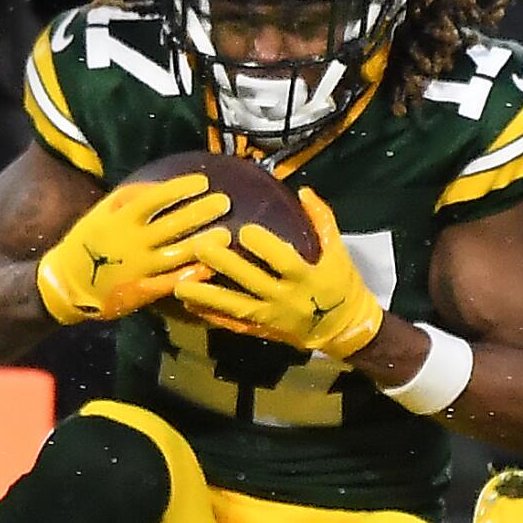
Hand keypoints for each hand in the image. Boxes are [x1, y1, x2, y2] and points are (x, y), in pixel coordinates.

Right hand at [35, 174, 226, 323]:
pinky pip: (172, 281)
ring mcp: (139, 268)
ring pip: (177, 254)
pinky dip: (192, 274)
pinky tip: (210, 266)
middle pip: (172, 224)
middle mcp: (131, 242)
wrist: (68, 285)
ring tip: (225, 234)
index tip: (203, 182)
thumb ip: (130, 196)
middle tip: (224, 202)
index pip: (154, 199)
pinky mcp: (143, 291)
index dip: (180, 189)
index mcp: (119, 219)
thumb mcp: (103, 212)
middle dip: (200, 212)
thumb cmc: (91, 242)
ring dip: (203, 243)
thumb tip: (164, 185)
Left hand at [175, 188, 383, 358]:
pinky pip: (232, 324)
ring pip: (235, 306)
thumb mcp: (338, 251)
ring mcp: (271, 317)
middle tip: (198, 246)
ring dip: (206, 295)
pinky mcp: (262, 331)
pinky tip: (188, 303)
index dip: (264, 246)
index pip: (283, 260)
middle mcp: (286, 299)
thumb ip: (322, 220)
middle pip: (251, 281)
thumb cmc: (341, 284)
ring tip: (179, 284)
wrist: (343, 328)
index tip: (244, 230)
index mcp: (306, 277)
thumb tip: (303, 191)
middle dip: (225, 264)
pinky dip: (210, 315)